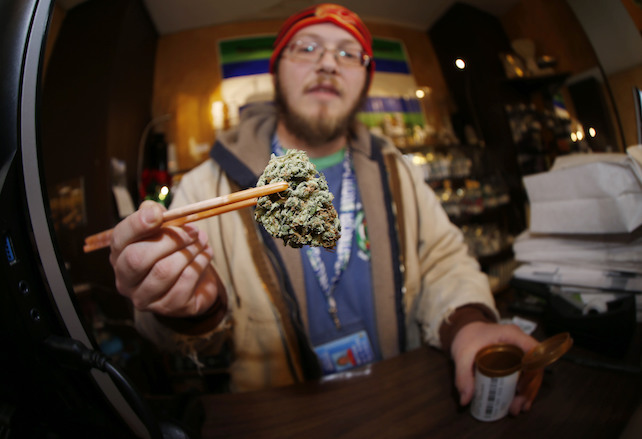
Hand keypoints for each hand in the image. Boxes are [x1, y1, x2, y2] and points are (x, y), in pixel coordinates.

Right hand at [109, 200, 221, 317]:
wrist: (193, 283)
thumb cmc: (171, 251)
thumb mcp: (162, 231)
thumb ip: (155, 216)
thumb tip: (153, 209)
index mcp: (119, 255)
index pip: (120, 239)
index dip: (137, 224)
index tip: (158, 214)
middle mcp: (125, 280)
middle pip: (138, 258)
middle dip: (169, 240)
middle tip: (192, 230)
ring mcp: (144, 298)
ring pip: (164, 271)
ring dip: (189, 251)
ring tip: (202, 240)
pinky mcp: (167, 308)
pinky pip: (185, 282)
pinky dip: (200, 263)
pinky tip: (206, 254)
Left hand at [450, 321, 538, 414]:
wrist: (465, 330)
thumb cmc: (467, 337)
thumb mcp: (462, 355)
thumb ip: (462, 376)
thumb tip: (465, 400)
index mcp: (511, 334)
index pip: (532, 348)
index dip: (532, 368)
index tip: (520, 387)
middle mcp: (520, 341)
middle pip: (534, 365)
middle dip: (528, 389)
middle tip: (516, 406)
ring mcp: (521, 350)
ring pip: (532, 372)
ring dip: (527, 392)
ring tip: (516, 409)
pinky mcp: (518, 358)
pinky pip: (526, 374)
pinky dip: (524, 389)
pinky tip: (519, 402)